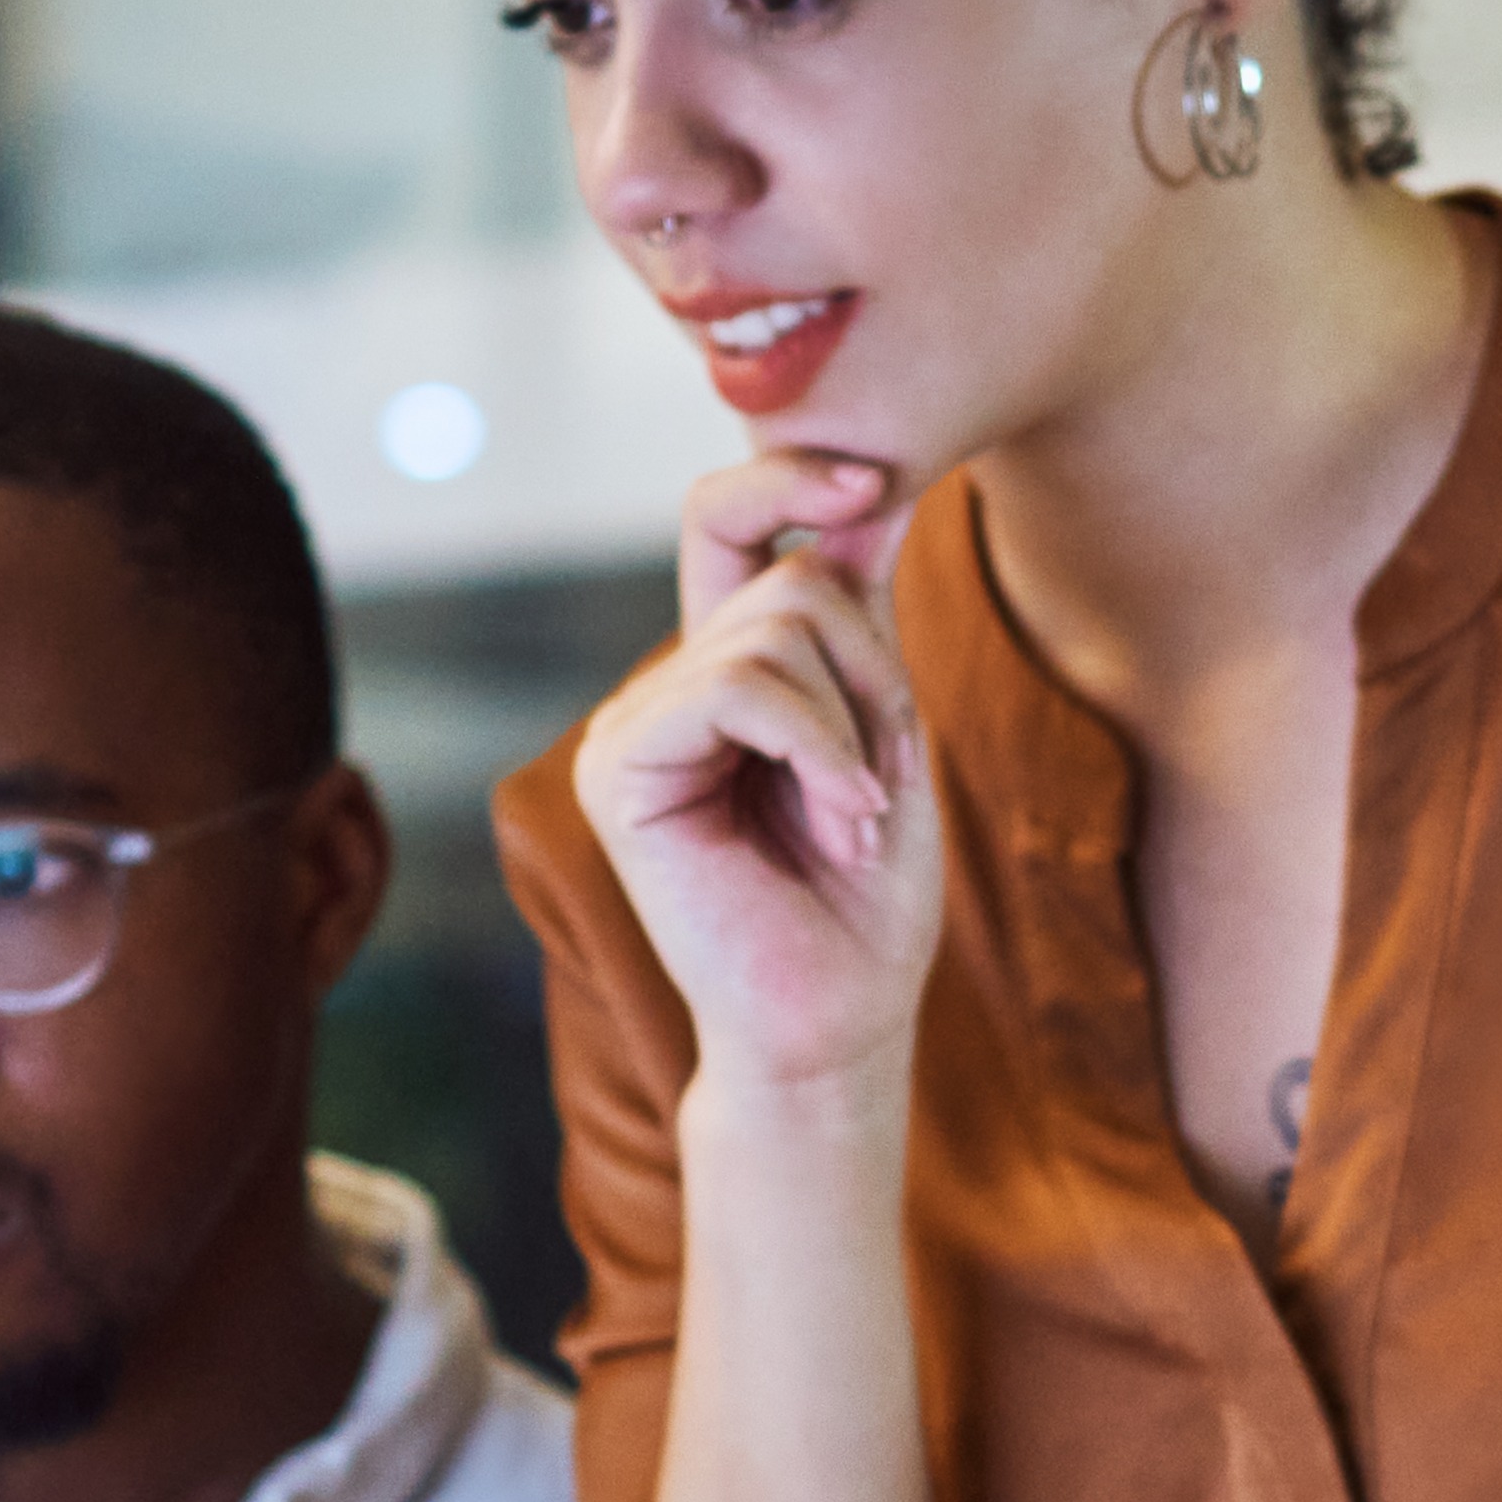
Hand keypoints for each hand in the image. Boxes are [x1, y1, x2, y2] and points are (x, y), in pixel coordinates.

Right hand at [571, 451, 944, 1101]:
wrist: (837, 1023)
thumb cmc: (865, 900)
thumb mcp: (884, 726)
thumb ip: (861, 618)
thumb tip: (875, 486)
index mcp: (718, 673)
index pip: (731, 522)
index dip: (793, 478)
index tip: (880, 483)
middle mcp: (663, 689)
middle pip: (787, 577)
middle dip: (874, 669)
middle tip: (884, 781)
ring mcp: (631, 726)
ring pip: (773, 628)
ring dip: (856, 725)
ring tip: (857, 817)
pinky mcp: (617, 768)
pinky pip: (738, 686)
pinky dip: (819, 747)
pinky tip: (841, 820)